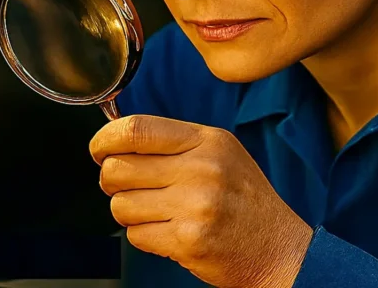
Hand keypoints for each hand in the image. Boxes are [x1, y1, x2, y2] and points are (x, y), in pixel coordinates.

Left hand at [90, 115, 312, 287]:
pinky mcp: (188, 241)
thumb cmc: (244, 200)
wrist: (278, 248)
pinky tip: (168, 232)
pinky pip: (136, 235)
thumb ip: (175, 143)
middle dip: (111, 181)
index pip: (137, 129)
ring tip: (154, 212)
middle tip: (126, 187)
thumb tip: (118, 140)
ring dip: (129, 212)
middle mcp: (201, 169)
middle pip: (119, 168)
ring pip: (121, 205)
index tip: (98, 150)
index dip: (105, 139)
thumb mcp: (220, 154)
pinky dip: (144, 235)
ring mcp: (195, 206)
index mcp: (207, 141)